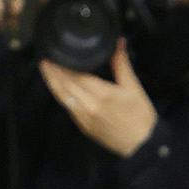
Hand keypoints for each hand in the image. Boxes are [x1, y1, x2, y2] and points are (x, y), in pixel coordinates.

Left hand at [40, 43, 157, 154]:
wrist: (142, 146)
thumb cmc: (140, 116)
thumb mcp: (133, 87)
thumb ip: (122, 63)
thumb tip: (118, 42)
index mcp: (101, 94)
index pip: (76, 76)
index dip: (63, 65)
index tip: (55, 54)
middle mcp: (88, 106)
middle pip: (65, 86)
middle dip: (53, 72)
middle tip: (45, 59)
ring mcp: (84, 118)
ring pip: (63, 98)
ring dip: (53, 83)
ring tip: (46, 70)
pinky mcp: (84, 127)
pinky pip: (69, 108)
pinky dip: (61, 96)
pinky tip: (59, 88)